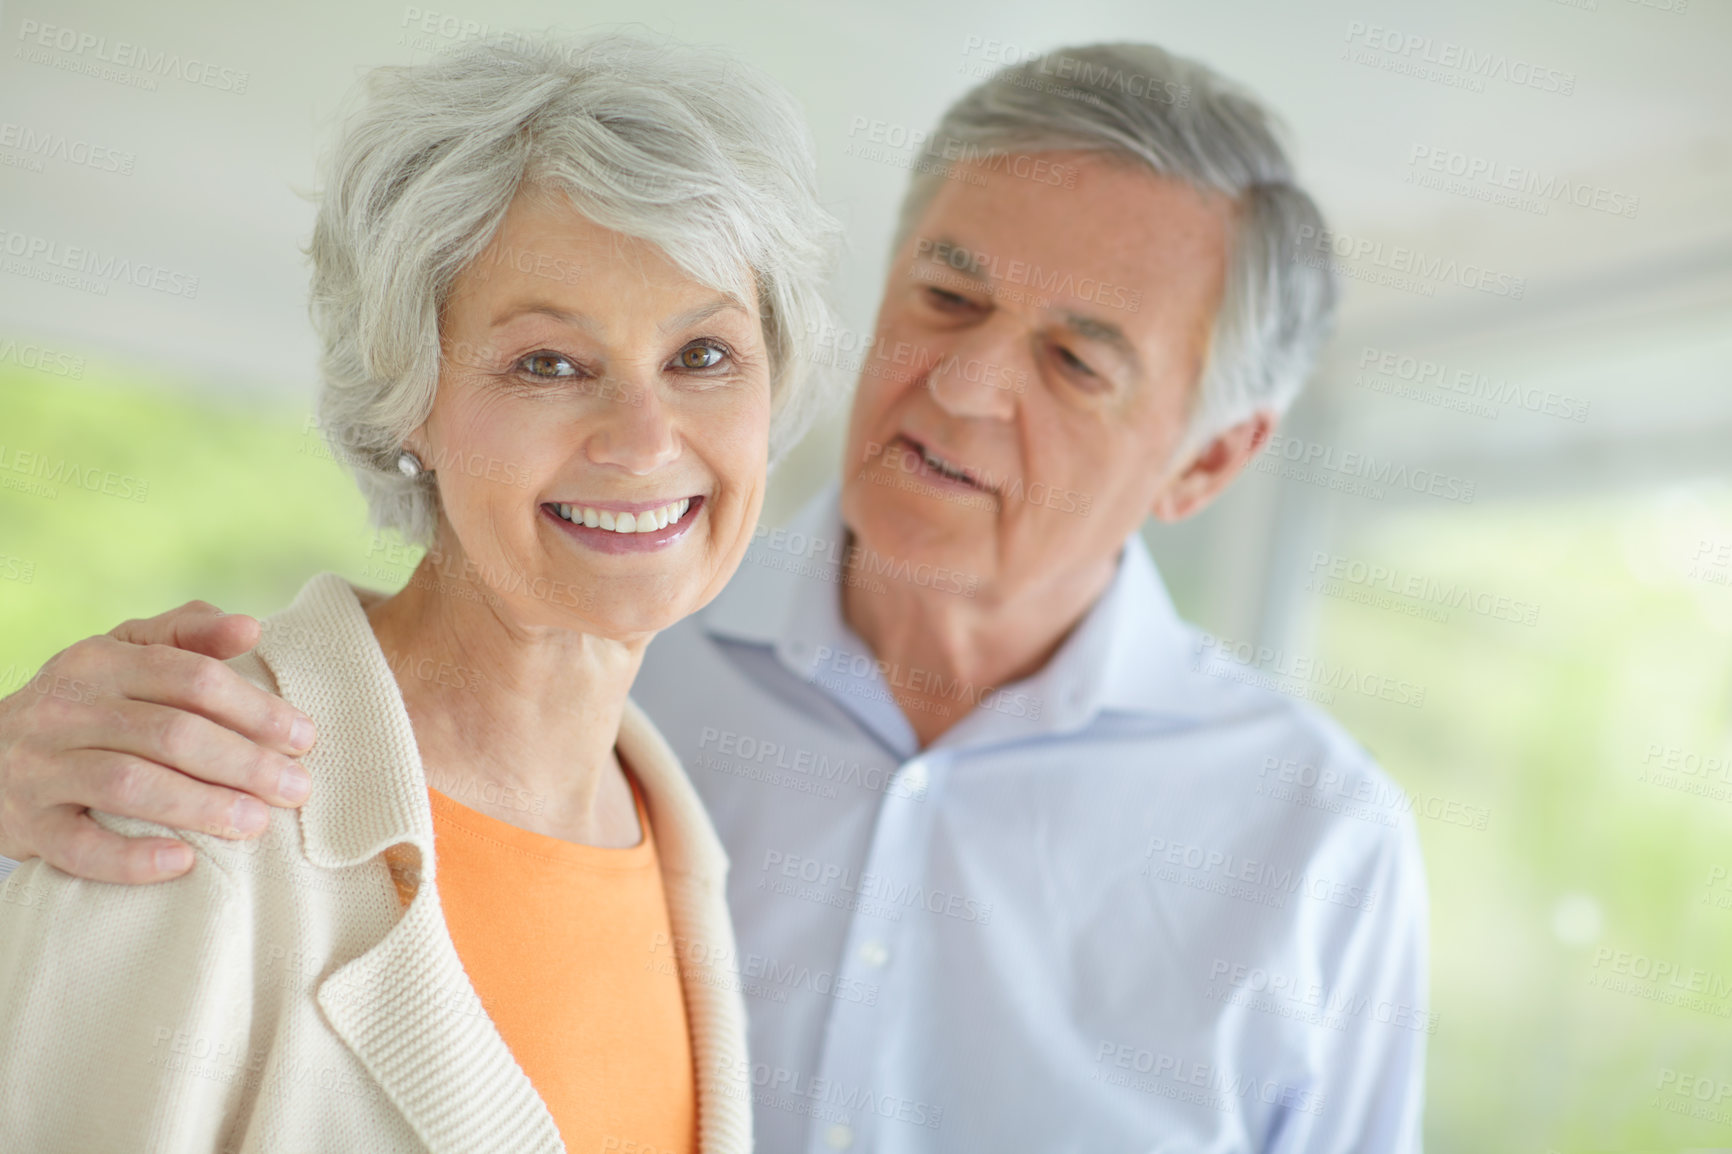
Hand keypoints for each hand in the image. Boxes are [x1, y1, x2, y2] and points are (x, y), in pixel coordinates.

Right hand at [0, 601, 316, 882]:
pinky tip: (185, 862)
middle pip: (170, 733)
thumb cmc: (87, 703)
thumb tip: (251, 627)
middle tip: (296, 788)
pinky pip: (80, 847)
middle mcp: (66, 709)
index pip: (191, 678)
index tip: (304, 737)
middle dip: (243, 762)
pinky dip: (132, 859)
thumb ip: (187, 635)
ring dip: (202, 806)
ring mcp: (41, 768)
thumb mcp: (125, 654)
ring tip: (257, 823)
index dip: (255, 709)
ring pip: (129, 785)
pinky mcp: (27, 825)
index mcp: (100, 661)